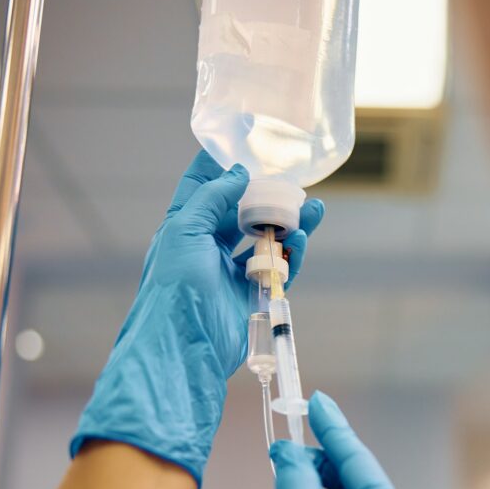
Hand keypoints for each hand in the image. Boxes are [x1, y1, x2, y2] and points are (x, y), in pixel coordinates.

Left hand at [70, 150, 323, 486]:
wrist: (185, 345)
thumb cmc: (175, 286)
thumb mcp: (185, 230)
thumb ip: (212, 198)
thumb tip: (239, 173)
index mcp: (185, 225)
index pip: (203, 185)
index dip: (222, 164)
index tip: (247, 143)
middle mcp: (207, 244)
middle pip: (243, 210)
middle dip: (268, 194)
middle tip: (294, 180)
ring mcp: (230, 269)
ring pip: (266, 237)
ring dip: (290, 222)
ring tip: (315, 209)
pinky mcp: (251, 292)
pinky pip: (278, 267)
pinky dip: (293, 253)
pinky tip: (305, 239)